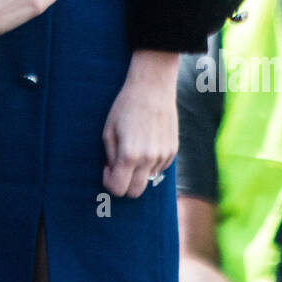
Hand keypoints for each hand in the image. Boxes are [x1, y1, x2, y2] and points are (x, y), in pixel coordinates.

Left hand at [102, 51, 178, 197]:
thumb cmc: (125, 107)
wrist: (152, 88)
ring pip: (148, 179)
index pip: (118, 189)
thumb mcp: (108, 131)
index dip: (109, 182)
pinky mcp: (173, 151)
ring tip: (134, 147)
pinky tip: (147, 142)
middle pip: (135, 193)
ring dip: (139, 171)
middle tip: (119, 168)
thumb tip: (113, 172)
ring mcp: (163, 156)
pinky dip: (151, 163)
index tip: (108, 169)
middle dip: (124, 185)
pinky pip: (159, 168)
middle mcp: (148, 160)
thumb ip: (110, 157)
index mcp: (129, 155)